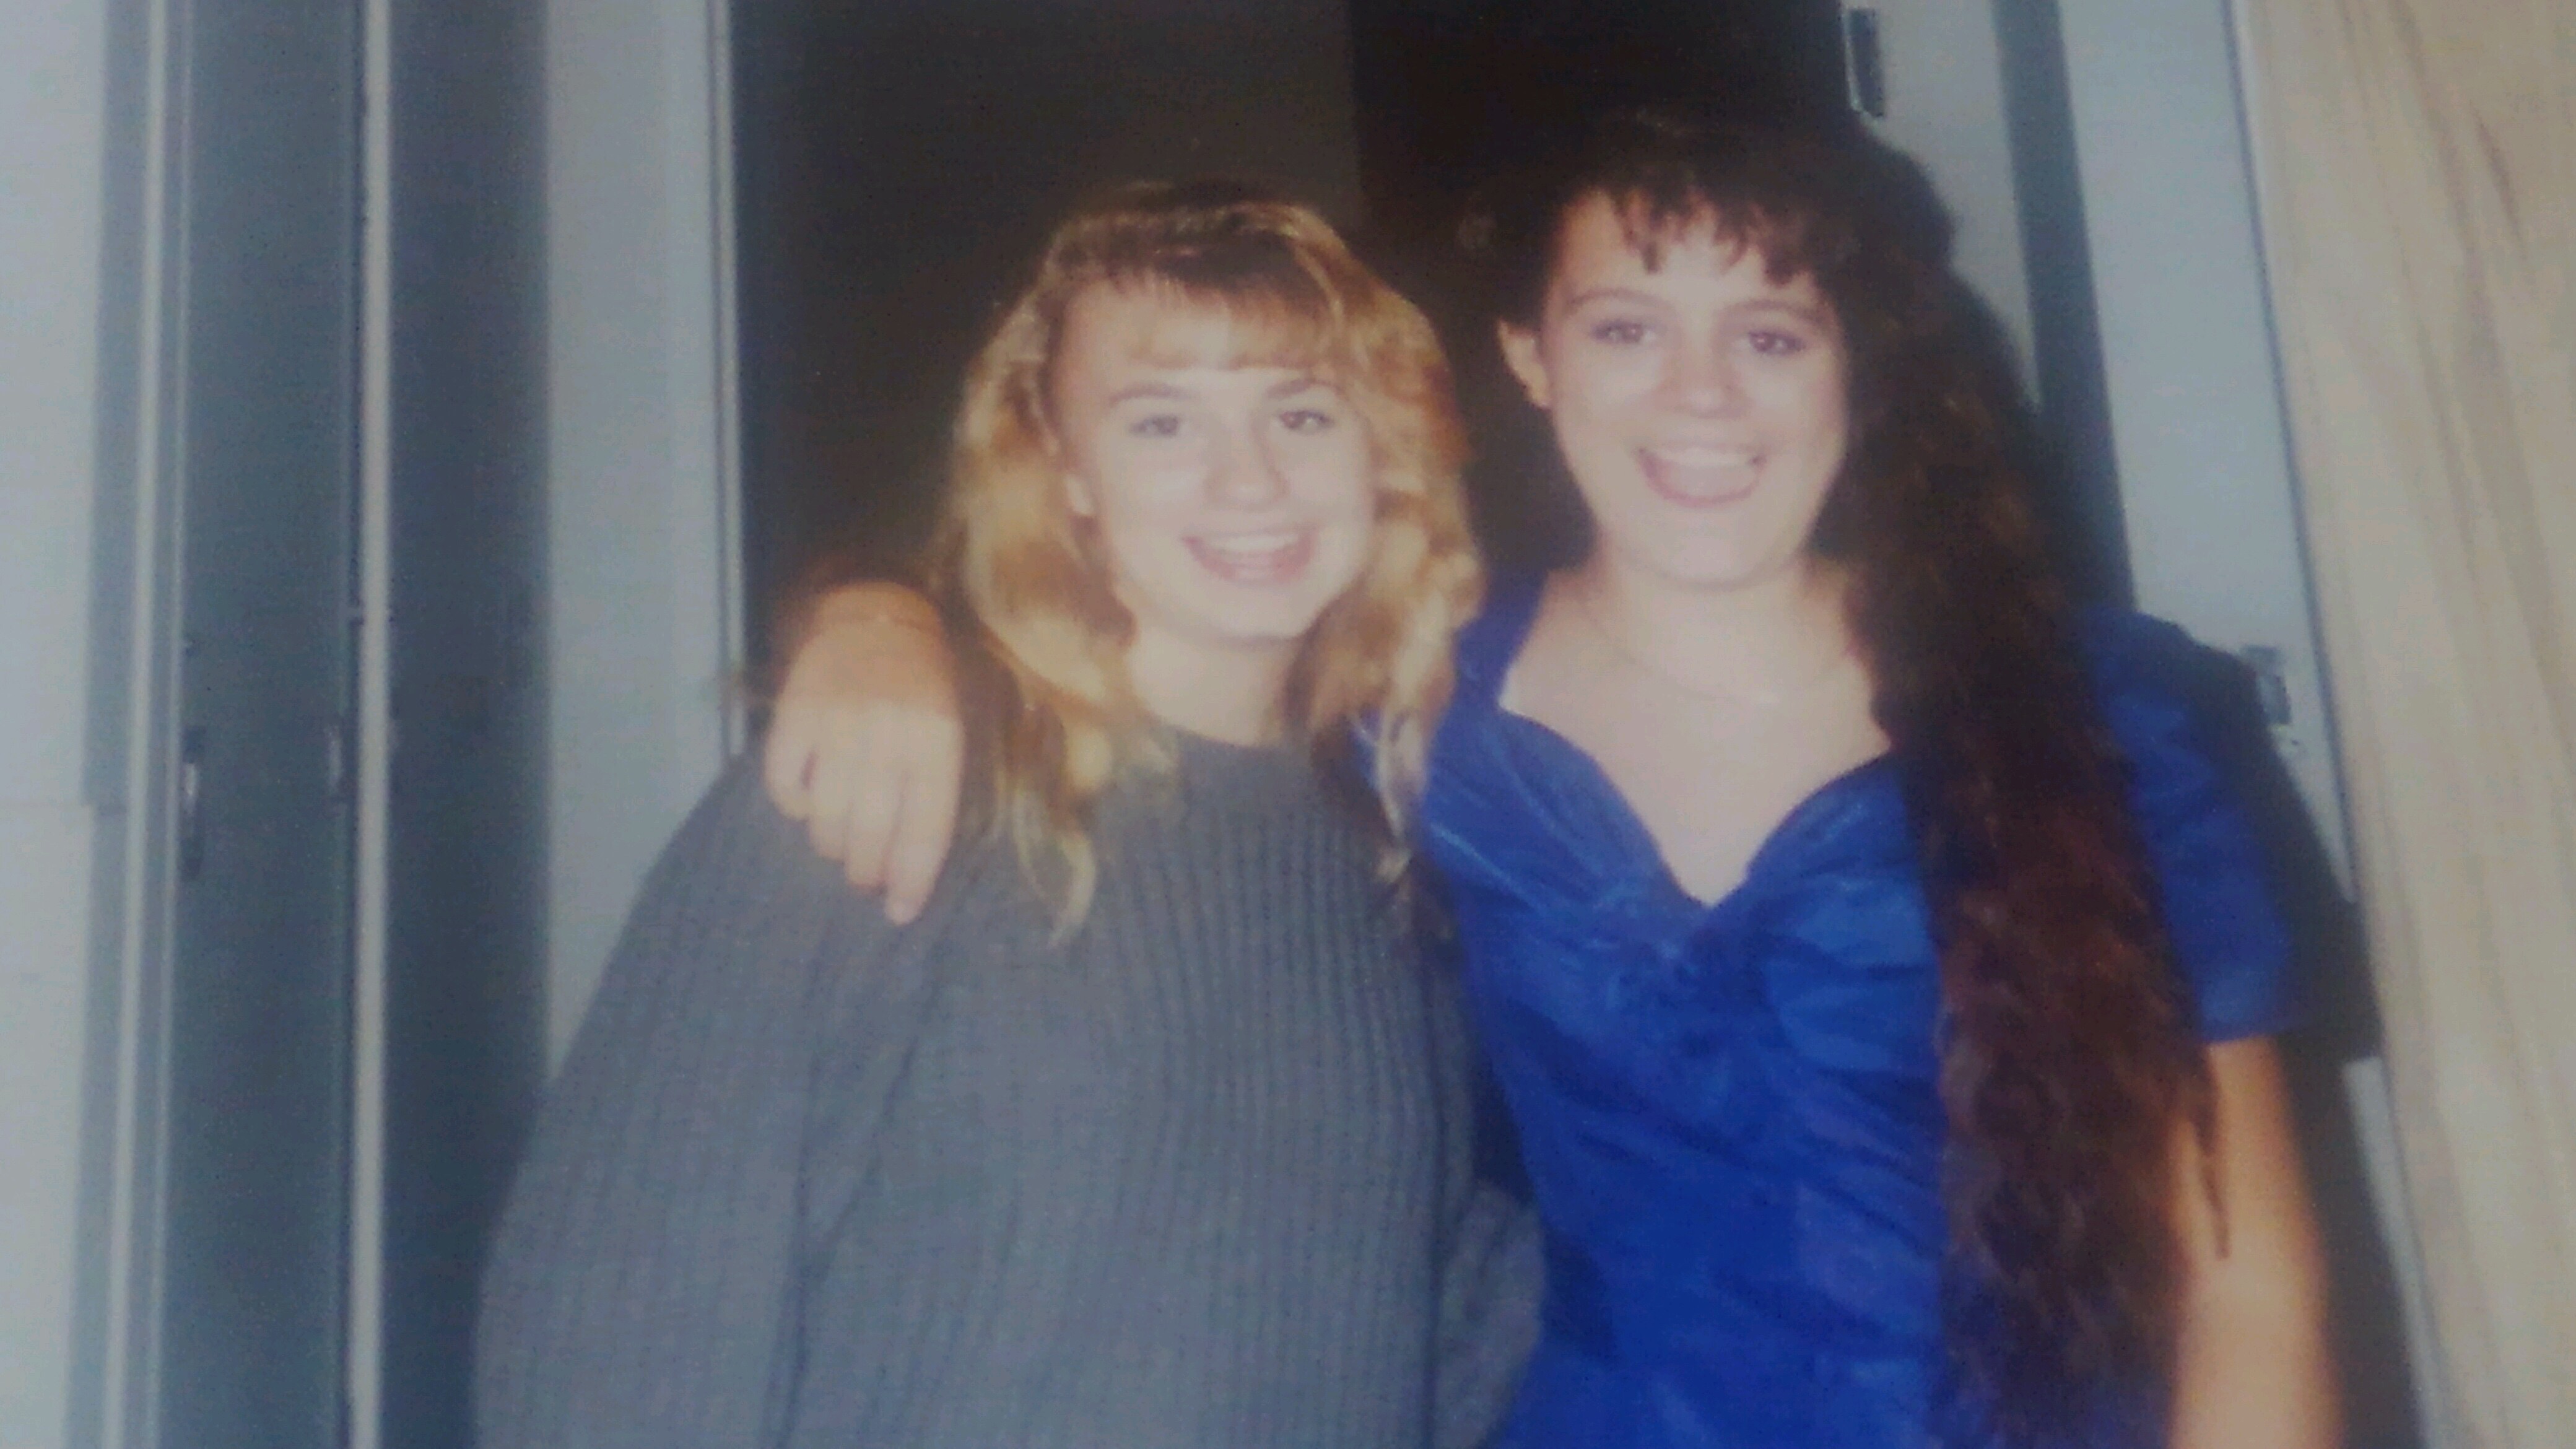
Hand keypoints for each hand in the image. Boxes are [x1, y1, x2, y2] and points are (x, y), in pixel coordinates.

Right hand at [761, 583, 964, 923]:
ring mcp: (840, 721)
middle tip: (863, 877)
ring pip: (825, 817)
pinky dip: (792, 806)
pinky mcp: (797, 712)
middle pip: (871, 833)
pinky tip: (806, 802)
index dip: (910, 880)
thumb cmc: (922, 689)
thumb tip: (910, 872)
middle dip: (866, 870)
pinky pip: (785, 784)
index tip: (899, 914)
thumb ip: (934, 793)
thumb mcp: (950, 732)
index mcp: (938, 741)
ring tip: (838, 844)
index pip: (925, 829)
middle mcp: (890, 733)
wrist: (877, 617)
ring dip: (830, 845)